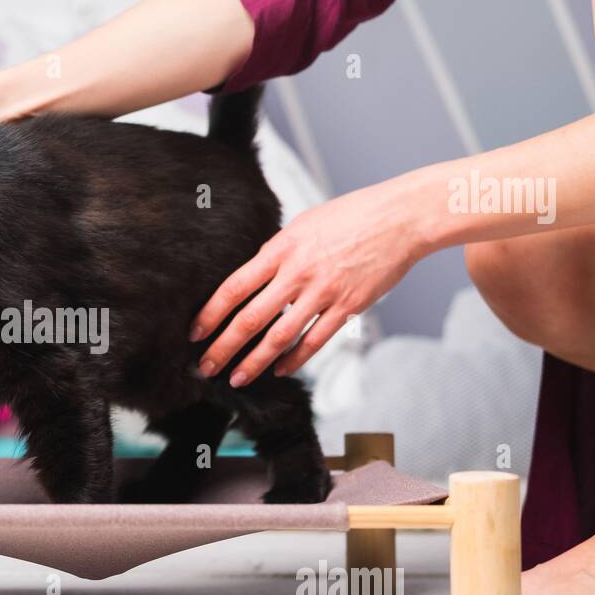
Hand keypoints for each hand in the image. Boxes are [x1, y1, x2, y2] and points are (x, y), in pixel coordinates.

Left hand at [190, 177, 432, 383]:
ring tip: (237, 378)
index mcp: (281, 249)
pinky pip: (314, 341)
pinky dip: (294, 359)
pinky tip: (279, 370)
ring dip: (254, 362)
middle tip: (204, 367)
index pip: (234, 287)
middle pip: (250, 318)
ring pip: (279, 337)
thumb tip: (254, 273)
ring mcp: (323, 292)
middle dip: (223, 347)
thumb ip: (277, 251)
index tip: (194, 332)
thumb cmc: (351, 216)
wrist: (400, 218)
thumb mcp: (303, 224)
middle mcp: (298, 273)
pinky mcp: (348, 307)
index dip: (210, 313)